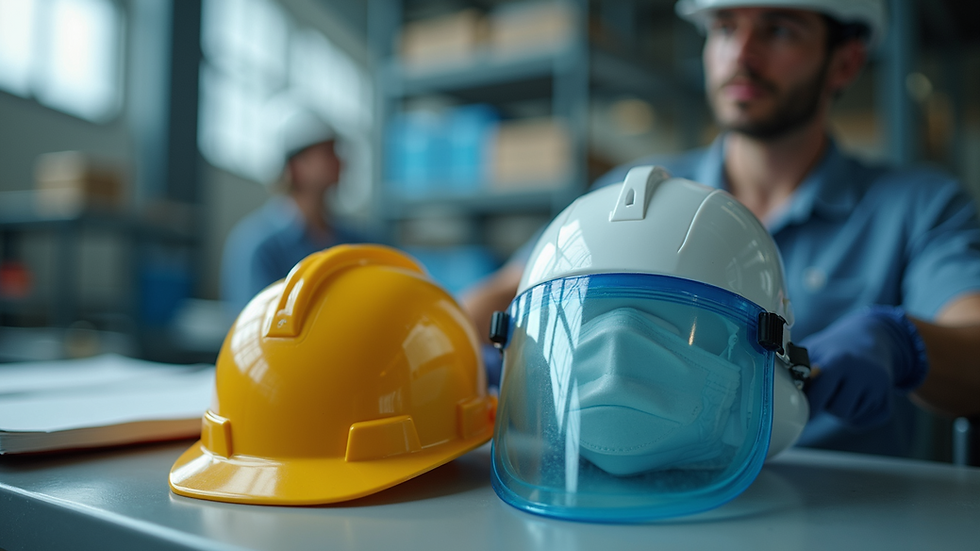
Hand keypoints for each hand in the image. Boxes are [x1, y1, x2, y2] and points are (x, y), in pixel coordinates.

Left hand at [800, 306, 928, 428]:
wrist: (871, 338)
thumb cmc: (835, 347)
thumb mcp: (814, 349)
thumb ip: (797, 367)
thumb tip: (777, 387)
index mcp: (840, 360)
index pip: (820, 394)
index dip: (809, 406)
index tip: (801, 410)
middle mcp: (863, 373)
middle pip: (837, 410)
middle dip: (827, 405)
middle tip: (826, 391)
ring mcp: (879, 386)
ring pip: (851, 417)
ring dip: (840, 409)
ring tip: (840, 390)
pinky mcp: (887, 398)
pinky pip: (864, 421)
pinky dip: (855, 416)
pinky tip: (854, 397)